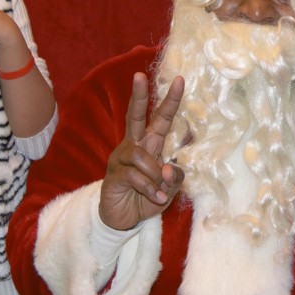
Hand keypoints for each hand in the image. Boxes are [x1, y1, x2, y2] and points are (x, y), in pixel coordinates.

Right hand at [99, 73, 184, 230]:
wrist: (123, 219)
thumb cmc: (147, 198)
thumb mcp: (169, 189)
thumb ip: (175, 178)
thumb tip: (168, 169)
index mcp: (150, 145)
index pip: (161, 119)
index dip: (171, 101)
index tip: (180, 80)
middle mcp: (134, 146)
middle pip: (136, 117)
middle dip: (139, 96)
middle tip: (138, 75)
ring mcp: (121, 159)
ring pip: (142, 156)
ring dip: (155, 175)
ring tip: (158, 191)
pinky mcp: (114, 175)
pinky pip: (136, 176)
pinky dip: (149, 189)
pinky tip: (154, 197)